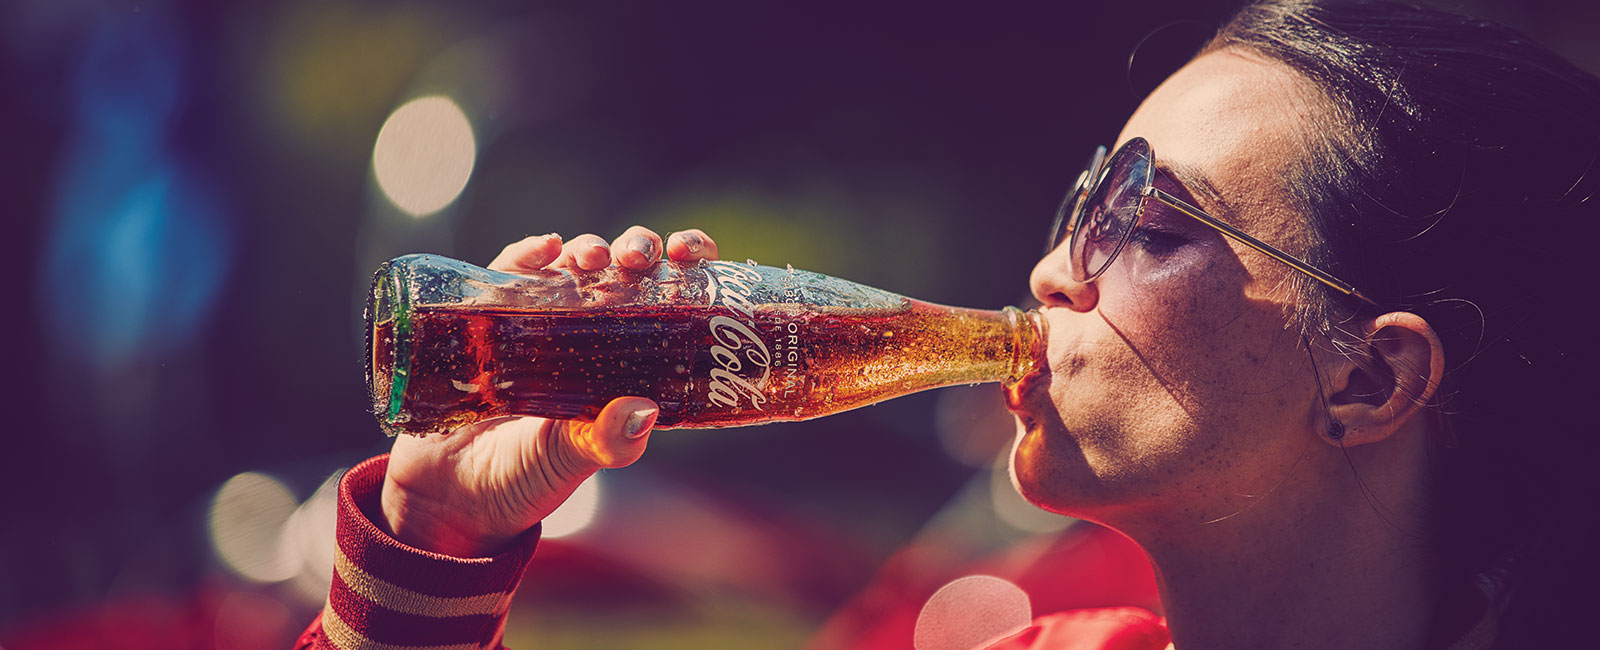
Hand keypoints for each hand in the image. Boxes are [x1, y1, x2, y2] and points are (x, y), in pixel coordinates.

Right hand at [379, 227, 720, 556]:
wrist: (450, 494)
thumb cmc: (525, 477)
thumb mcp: (573, 460)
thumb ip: (606, 440)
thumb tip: (644, 410)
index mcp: (628, 359)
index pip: (669, 296)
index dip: (686, 265)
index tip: (689, 257)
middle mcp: (591, 330)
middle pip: (625, 268)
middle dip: (639, 248)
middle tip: (638, 258)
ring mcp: (540, 319)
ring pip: (574, 264)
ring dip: (588, 249)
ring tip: (593, 258)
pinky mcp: (491, 318)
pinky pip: (511, 274)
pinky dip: (529, 254)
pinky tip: (544, 248)